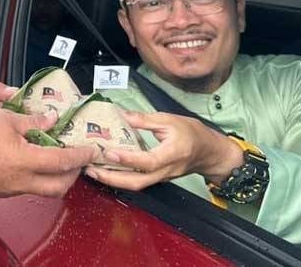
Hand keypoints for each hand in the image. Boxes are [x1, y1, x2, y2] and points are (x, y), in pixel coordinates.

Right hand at [0, 109, 100, 197]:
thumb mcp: (6, 118)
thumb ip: (33, 122)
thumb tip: (51, 120)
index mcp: (24, 161)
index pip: (63, 162)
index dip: (80, 156)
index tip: (90, 151)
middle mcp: (19, 182)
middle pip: (58, 187)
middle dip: (72, 175)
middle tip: (76, 160)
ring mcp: (7, 190)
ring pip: (40, 190)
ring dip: (52, 177)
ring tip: (53, 159)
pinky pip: (23, 188)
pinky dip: (33, 178)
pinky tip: (27, 162)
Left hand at [83, 111, 241, 190]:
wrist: (210, 152)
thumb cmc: (192, 133)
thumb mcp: (170, 119)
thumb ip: (145, 119)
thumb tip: (122, 115)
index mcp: (171, 154)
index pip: (147, 161)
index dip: (127, 159)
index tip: (108, 151)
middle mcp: (165, 170)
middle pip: (137, 182)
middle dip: (112, 178)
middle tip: (90, 169)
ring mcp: (161, 177)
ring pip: (136, 185)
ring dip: (113, 180)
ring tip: (93, 171)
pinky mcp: (157, 178)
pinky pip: (138, 182)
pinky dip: (120, 178)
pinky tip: (106, 170)